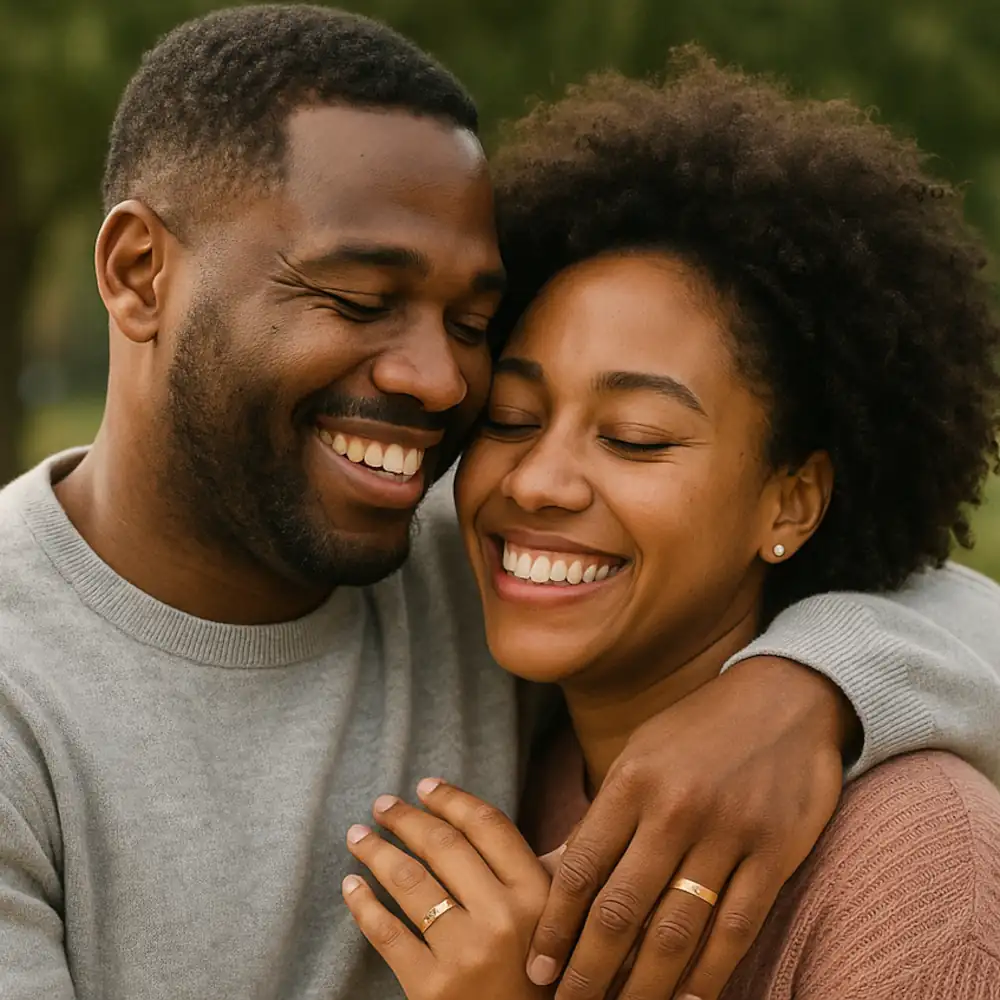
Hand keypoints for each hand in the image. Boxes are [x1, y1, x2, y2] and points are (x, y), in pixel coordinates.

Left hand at [343, 780, 551, 999]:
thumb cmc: (545, 985)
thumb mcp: (559, 927)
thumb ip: (548, 879)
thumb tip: (543, 831)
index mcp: (538, 894)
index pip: (488, 826)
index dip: (453, 799)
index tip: (426, 786)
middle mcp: (504, 917)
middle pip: (443, 846)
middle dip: (406, 818)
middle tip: (381, 804)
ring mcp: (466, 953)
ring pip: (410, 882)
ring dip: (376, 852)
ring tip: (357, 838)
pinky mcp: (433, 989)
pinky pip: (388, 933)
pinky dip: (363, 905)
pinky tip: (351, 887)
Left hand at [527, 655, 853, 999]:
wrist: (784, 699)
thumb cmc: (698, 730)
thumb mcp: (640, 754)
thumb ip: (607, 815)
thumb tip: (561, 874)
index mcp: (631, 782)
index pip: (581, 868)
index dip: (556, 926)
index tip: (537, 968)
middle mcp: (673, 809)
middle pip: (622, 910)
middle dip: (590, 970)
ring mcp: (726, 833)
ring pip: (677, 930)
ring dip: (644, 985)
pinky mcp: (774, 853)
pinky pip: (736, 927)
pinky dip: (710, 974)